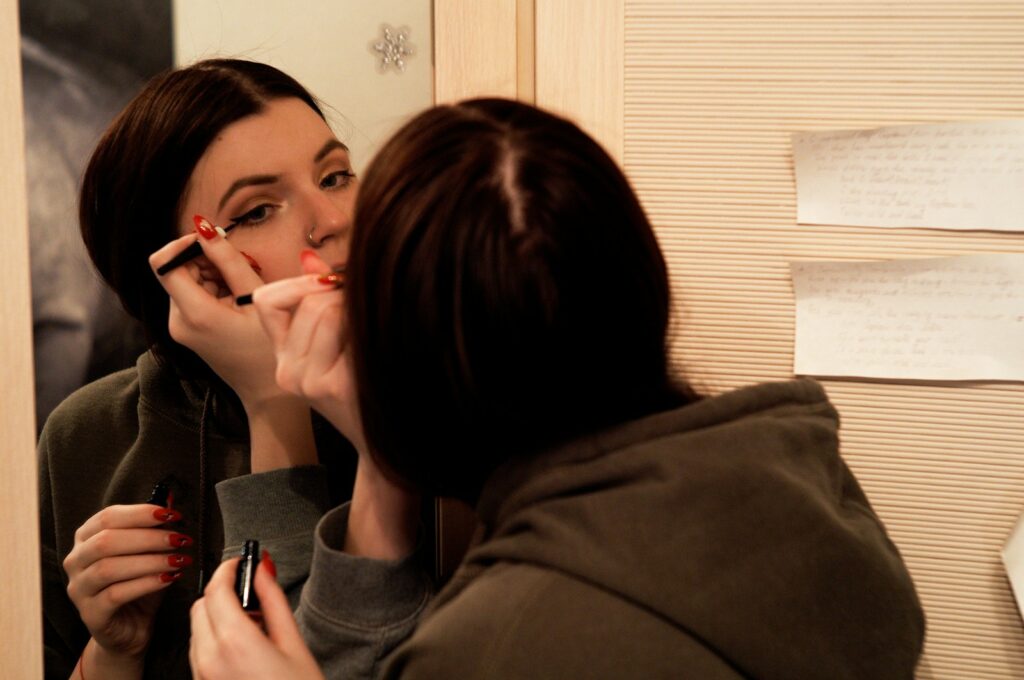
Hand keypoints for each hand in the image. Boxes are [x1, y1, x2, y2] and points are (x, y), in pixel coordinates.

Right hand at [63, 504, 190, 657]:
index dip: (141, 513)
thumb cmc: (138, 583)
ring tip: (179, 560)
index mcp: (86, 538)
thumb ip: (155, 527)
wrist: (130, 627)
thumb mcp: (149, 552)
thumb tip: (170, 498)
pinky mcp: (90, 614)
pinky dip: (146, 583)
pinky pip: (115, 594)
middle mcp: (76, 561)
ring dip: (150, 561)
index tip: (172, 514)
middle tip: (180, 539)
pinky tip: (169, 578)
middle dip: (148, 538)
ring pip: (109, 569)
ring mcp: (79, 589)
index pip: (107, 517)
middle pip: (106, 541)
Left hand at [148, 230, 281, 410]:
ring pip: (187, 281)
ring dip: (214, 276)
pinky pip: (194, 296)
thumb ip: (228, 260)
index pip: (163, 262)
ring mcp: (180, 327)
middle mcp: (177, 320)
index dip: (184, 244)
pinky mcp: (187, 330)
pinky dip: (214, 290)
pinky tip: (237, 302)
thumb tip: (204, 228)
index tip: (213, 242)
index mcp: (193, 313)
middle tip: (241, 270)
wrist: (268, 392)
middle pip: (178, 270)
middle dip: (207, 262)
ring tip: (243, 291)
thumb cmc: (269, 348)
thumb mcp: (255, 297)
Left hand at [189, 554, 323, 679]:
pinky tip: (244, 645)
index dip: (229, 568)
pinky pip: (199, 650)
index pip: (216, 589)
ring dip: (216, 615)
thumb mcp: (293, 642)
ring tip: (252, 622)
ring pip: (197, 628)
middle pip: (201, 606)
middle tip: (249, 589)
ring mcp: (202, 675)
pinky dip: (214, 637)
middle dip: (221, 591)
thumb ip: (273, 600)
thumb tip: (263, 570)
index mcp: (234, 642)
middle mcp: (210, 659)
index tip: (241, 561)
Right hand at [250, 250, 361, 448]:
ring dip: (357, 311)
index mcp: (282, 359)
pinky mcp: (333, 385)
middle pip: (310, 301)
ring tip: (370, 332)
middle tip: (366, 310)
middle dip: (343, 295)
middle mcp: (287, 372)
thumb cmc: (362, 390)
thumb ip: (317, 300)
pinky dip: (368, 329)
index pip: (267, 300)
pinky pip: (349, 329)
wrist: (382, 445)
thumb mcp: (334, 346)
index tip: (330, 284)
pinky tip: (377, 350)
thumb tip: (308, 256)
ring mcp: (308, 380)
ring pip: (329, 310)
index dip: (298, 283)